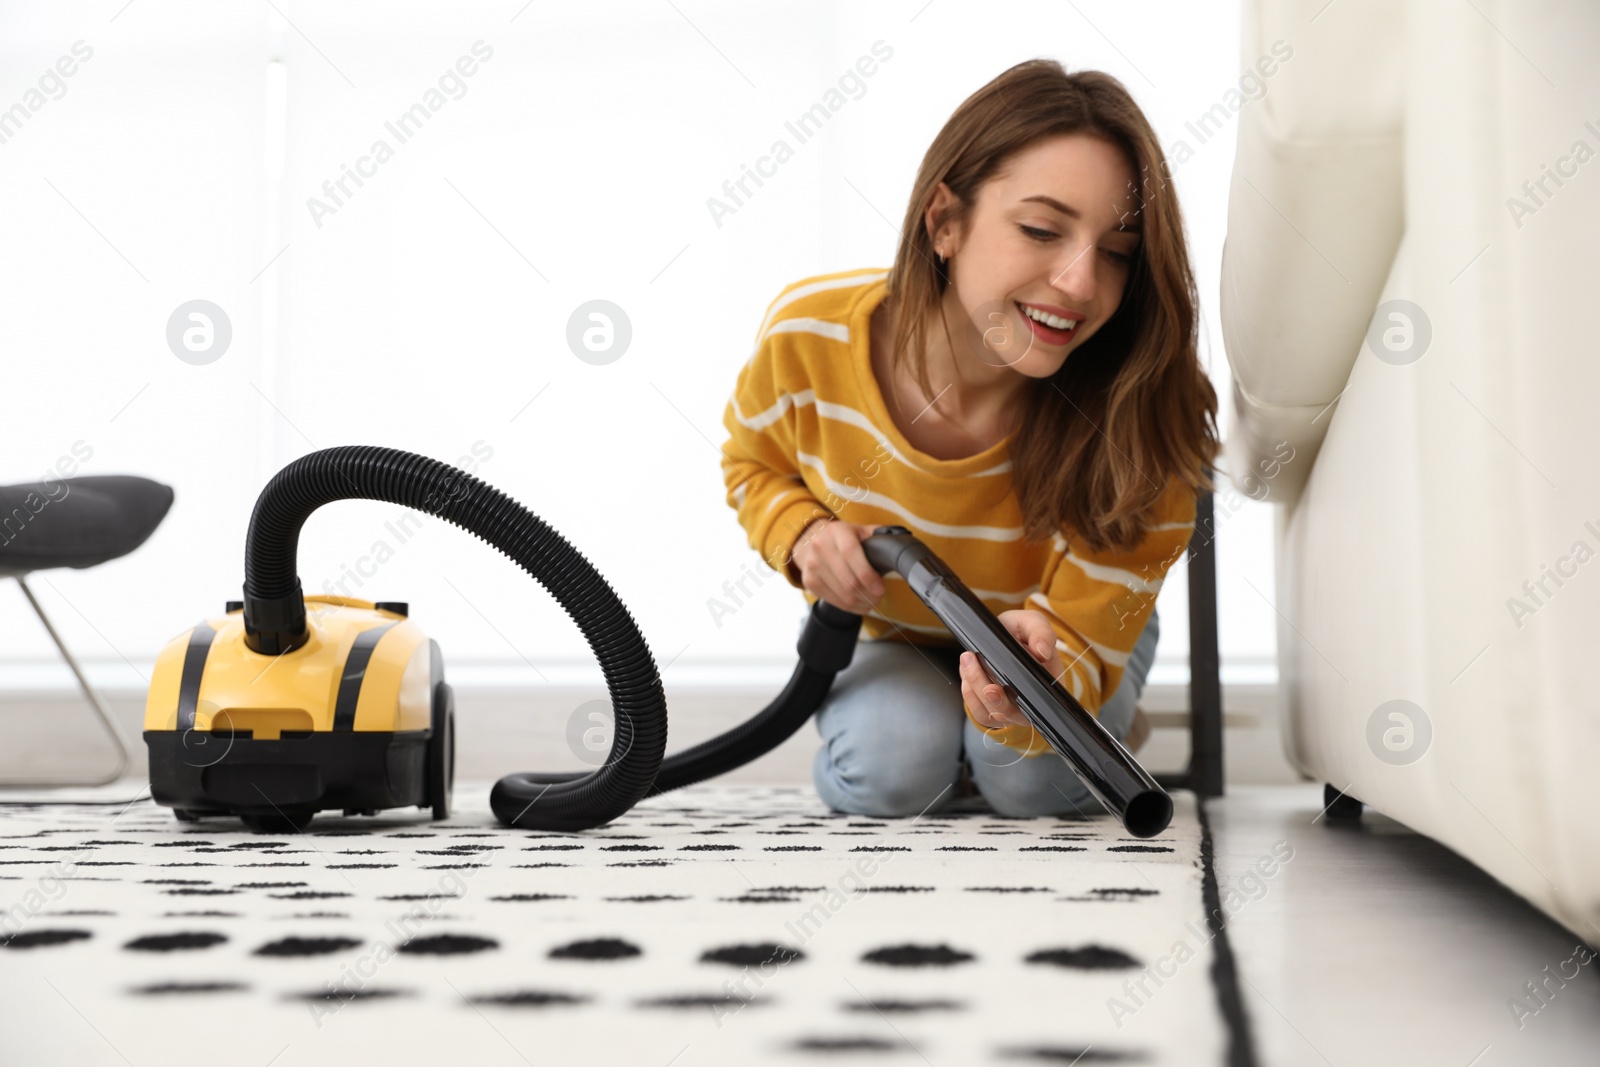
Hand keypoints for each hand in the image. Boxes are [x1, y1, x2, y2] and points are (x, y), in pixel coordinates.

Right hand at [792, 517, 885, 613]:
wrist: (811, 541)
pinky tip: (859, 603)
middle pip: (848, 581)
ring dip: (862, 603)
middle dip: (869, 594)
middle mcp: (821, 547)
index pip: (851, 554)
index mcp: (837, 531)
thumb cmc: (843, 538)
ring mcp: (812, 565)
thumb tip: (900, 549)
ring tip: (871, 600)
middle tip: (879, 596)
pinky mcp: (809, 581)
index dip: (867, 575)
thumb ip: (879, 537)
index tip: (880, 588)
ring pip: (843, 595)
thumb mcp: (860, 531)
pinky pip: (835, 602)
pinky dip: (851, 607)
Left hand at [959, 609, 1064, 728]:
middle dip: (989, 696)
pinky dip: (969, 695)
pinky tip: (967, 675)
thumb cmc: (1023, 632)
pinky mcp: (993, 709)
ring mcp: (1011, 709)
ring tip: (967, 660)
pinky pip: (980, 712)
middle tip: (974, 666)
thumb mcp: (1034, 623)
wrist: (1007, 633)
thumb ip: (1041, 633)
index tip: (994, 688)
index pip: (1036, 703)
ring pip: (991, 713)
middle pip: (1009, 712)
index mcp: (1046, 685)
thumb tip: (1042, 651)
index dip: (1016, 701)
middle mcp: (1030, 702)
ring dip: (975, 689)